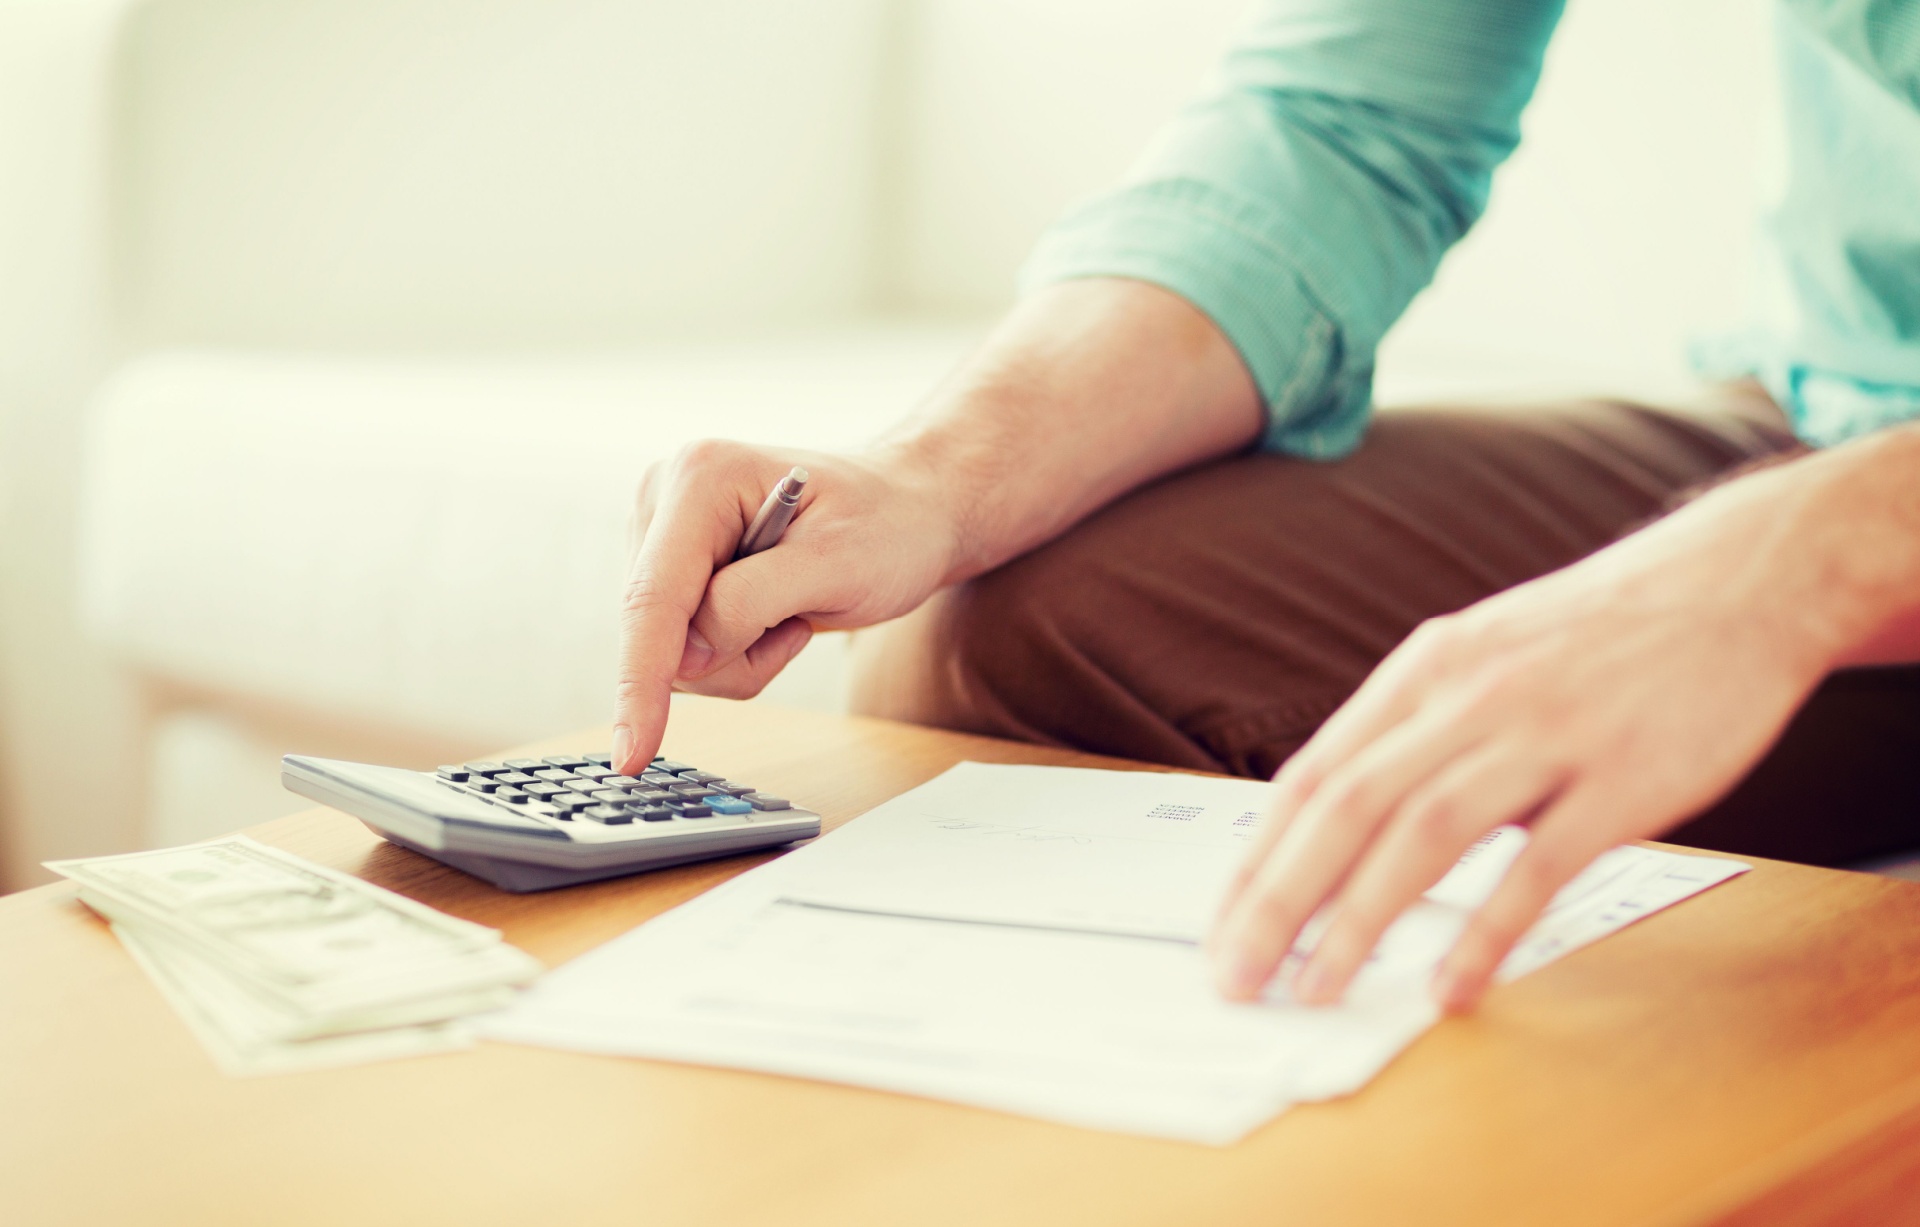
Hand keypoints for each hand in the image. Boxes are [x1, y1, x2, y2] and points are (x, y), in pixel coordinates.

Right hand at [613, 440, 956, 773]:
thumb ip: (752, 603)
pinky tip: (775, 612)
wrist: (905, 512)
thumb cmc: (885, 527)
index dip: (639, 681)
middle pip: (657, 632)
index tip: (632, 755)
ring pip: (669, 652)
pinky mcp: (671, 572)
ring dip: (739, 656)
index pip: (652, 597)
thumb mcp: (836, 565)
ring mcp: (662, 536)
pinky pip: (684, 650)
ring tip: (793, 611)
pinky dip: (736, 652)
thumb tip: (685, 655)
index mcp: (700, 477)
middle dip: (730, 655)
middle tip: (799, 622)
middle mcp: (665, 499)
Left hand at [1206, 465, 1850, 1011]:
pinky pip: (1538, 867)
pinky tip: (1448, 986)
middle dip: (1279, 903)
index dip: (1257, 860)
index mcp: (1422, 671)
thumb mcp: (1479, 656)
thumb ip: (1412, 732)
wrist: (1731, 585)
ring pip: (1422, 834)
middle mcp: (1466, 698)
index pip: (1312, 776)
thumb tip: (1335, 824)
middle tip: (1238, 977)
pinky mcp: (1623, 779)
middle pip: (1347, 810)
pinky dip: (1485, 931)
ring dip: (1356, 922)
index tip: (1220, 927)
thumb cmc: (1591, 638)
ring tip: (1315, 988)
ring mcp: (1544, 735)